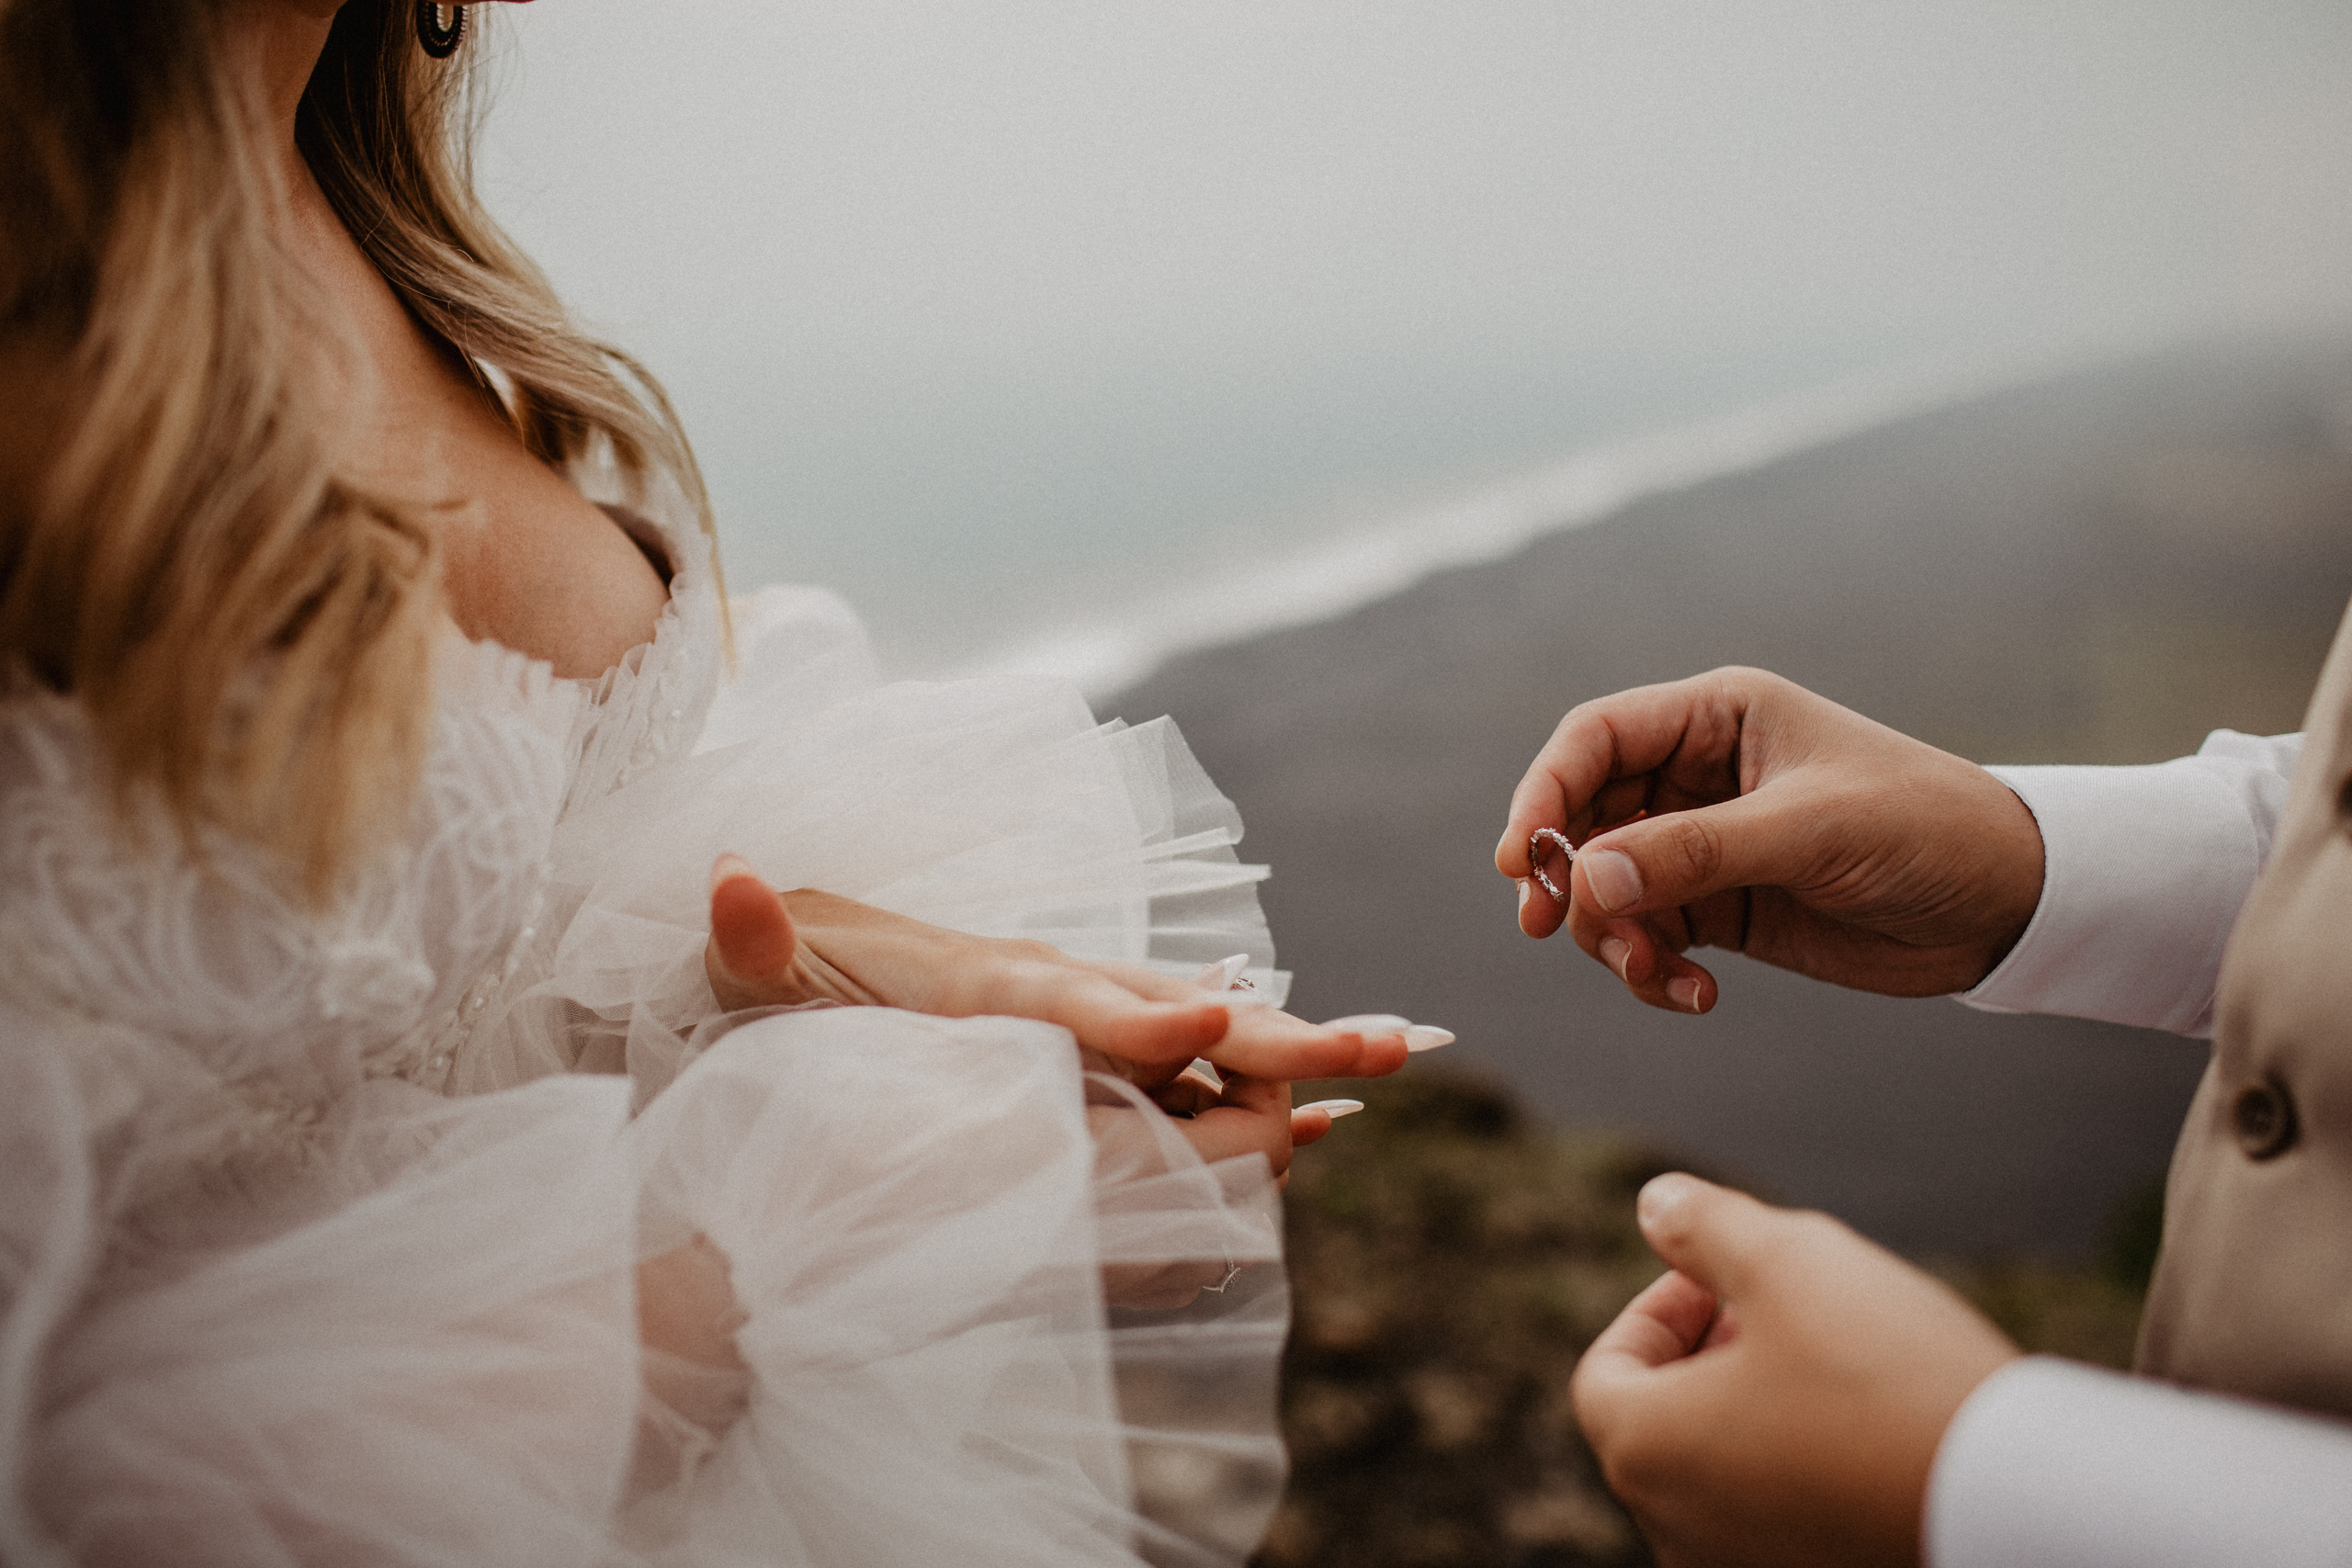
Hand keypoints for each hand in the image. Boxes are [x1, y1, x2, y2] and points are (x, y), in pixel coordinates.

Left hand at [704, 855, 1418, 1086]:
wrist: (783, 964)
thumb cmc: (762, 986)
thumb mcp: (742, 974)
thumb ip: (745, 938)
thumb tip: (722, 878)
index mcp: (975, 978)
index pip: (1068, 1000)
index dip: (1139, 1021)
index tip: (1212, 1029)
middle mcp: (1047, 989)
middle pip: (1175, 1011)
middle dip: (1277, 1034)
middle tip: (1388, 1044)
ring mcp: (1074, 1019)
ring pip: (1203, 1035)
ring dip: (1295, 1051)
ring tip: (1395, 1062)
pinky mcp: (1080, 1053)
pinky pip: (1184, 1071)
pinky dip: (1251, 1086)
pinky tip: (1321, 1119)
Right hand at [1496, 667, 2043, 1012]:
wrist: (2008, 903)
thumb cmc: (1923, 828)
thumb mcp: (1807, 831)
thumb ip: (1692, 852)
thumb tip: (1583, 878)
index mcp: (1716, 717)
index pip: (1595, 739)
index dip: (1544, 792)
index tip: (1522, 862)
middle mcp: (1698, 774)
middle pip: (1584, 817)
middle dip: (1567, 877)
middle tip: (1551, 928)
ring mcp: (1705, 843)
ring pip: (1607, 887)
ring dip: (1613, 937)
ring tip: (1658, 975)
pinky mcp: (1722, 907)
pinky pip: (1649, 936)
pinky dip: (1653, 972)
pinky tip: (1697, 997)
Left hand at [1573, 1174, 2018, 1567]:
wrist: (2021, 1499)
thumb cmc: (1888, 1375)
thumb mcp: (1786, 1258)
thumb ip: (1702, 1226)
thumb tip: (1654, 1205)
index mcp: (1644, 1454)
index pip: (1606, 1375)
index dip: (1656, 1312)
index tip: (1719, 1279)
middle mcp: (1676, 1534)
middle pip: (1662, 1428)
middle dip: (1710, 1355)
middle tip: (1782, 1310)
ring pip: (1725, 1477)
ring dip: (1759, 1408)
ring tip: (1838, 1359)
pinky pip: (1783, 1520)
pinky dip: (1803, 1466)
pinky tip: (1874, 1427)